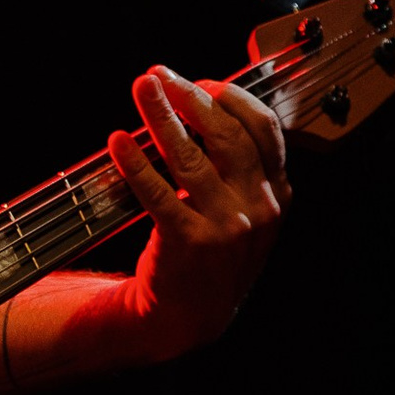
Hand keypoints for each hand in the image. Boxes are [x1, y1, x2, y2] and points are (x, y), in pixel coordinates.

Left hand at [108, 65, 291, 360]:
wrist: (190, 319)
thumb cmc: (211, 258)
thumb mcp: (246, 215)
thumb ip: (241, 169)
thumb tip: (208, 107)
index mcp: (276, 194)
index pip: (264, 129)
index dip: (231, 99)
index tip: (200, 83)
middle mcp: (257, 208)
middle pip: (227, 135)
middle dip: (192, 97)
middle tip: (161, 75)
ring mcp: (225, 226)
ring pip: (191, 157)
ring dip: (162, 116)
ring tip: (143, 88)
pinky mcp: (189, 243)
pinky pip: (157, 194)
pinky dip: (136, 164)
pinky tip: (118, 142)